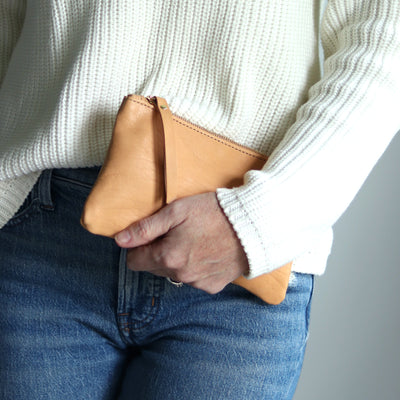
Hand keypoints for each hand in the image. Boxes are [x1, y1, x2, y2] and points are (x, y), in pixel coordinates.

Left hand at [115, 192, 248, 293]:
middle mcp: (180, 275)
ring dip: (177, 261)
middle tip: (176, 233)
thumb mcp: (177, 211)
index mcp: (167, 257)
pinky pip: (194, 280)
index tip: (152, 235)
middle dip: (158, 253)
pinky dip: (196, 268)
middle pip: (153, 268)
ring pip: (174, 275)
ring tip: (195, 240)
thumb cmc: (214, 212)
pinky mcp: (213, 286)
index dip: (139, 247)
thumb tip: (120, 240)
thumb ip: (145, 228)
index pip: (134, 261)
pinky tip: (207, 252)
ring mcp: (197, 283)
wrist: (252, 225)